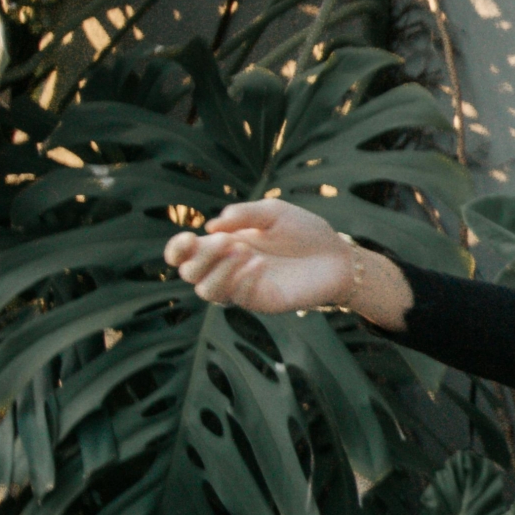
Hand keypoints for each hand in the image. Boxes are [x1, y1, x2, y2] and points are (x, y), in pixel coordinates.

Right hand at [163, 198, 354, 313]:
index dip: (176, 249)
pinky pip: (239, 298)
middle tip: (228, 241)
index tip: (188, 237)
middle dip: (202, 256)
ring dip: (219, 270)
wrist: (338, 256)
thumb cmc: (305, 232)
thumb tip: (211, 227)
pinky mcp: (261, 302)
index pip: (185, 254)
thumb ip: (243, 214)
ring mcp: (242, 287)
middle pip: (189, 273)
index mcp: (223, 245)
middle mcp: (227, 268)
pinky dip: (243, 280)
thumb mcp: (273, 212)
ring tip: (246, 252)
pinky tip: (259, 264)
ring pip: (206, 291)